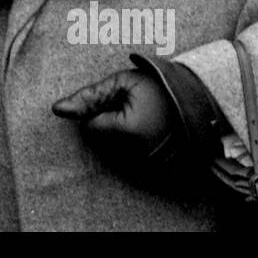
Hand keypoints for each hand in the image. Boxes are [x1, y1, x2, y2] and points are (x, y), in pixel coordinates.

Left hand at [53, 55, 224, 191]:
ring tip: (144, 120)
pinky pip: (132, 163)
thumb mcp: (123, 83)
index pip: (89, 128)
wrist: (201, 101)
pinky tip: (150, 134)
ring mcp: (150, 168)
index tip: (121, 102)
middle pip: (100, 143)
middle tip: (134, 110)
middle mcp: (138, 156)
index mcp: (128, 132)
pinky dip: (135, 149)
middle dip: (110, 126)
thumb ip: (89, 96)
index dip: (100, 112)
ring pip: (114, 153)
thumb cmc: (159, 87)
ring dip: (121, 138)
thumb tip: (56, 109)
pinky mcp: (158, 174)